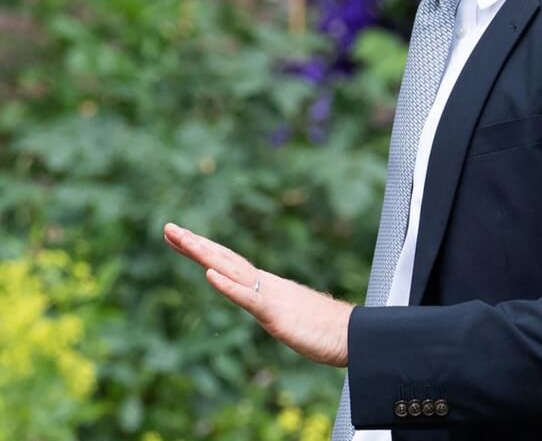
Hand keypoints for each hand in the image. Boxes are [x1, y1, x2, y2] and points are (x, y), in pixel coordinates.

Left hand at [164, 222, 352, 366]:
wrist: (352, 335)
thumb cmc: (324, 329)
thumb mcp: (288, 315)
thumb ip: (273, 305)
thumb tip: (264, 302)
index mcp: (265, 286)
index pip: (228, 263)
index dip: (202, 249)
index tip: (178, 237)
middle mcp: (265, 284)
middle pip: (225, 259)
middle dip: (195, 244)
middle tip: (168, 227)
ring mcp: (270, 296)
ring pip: (232, 271)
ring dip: (205, 255)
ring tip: (182, 240)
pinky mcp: (276, 313)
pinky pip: (248, 297)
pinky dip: (228, 286)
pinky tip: (209, 276)